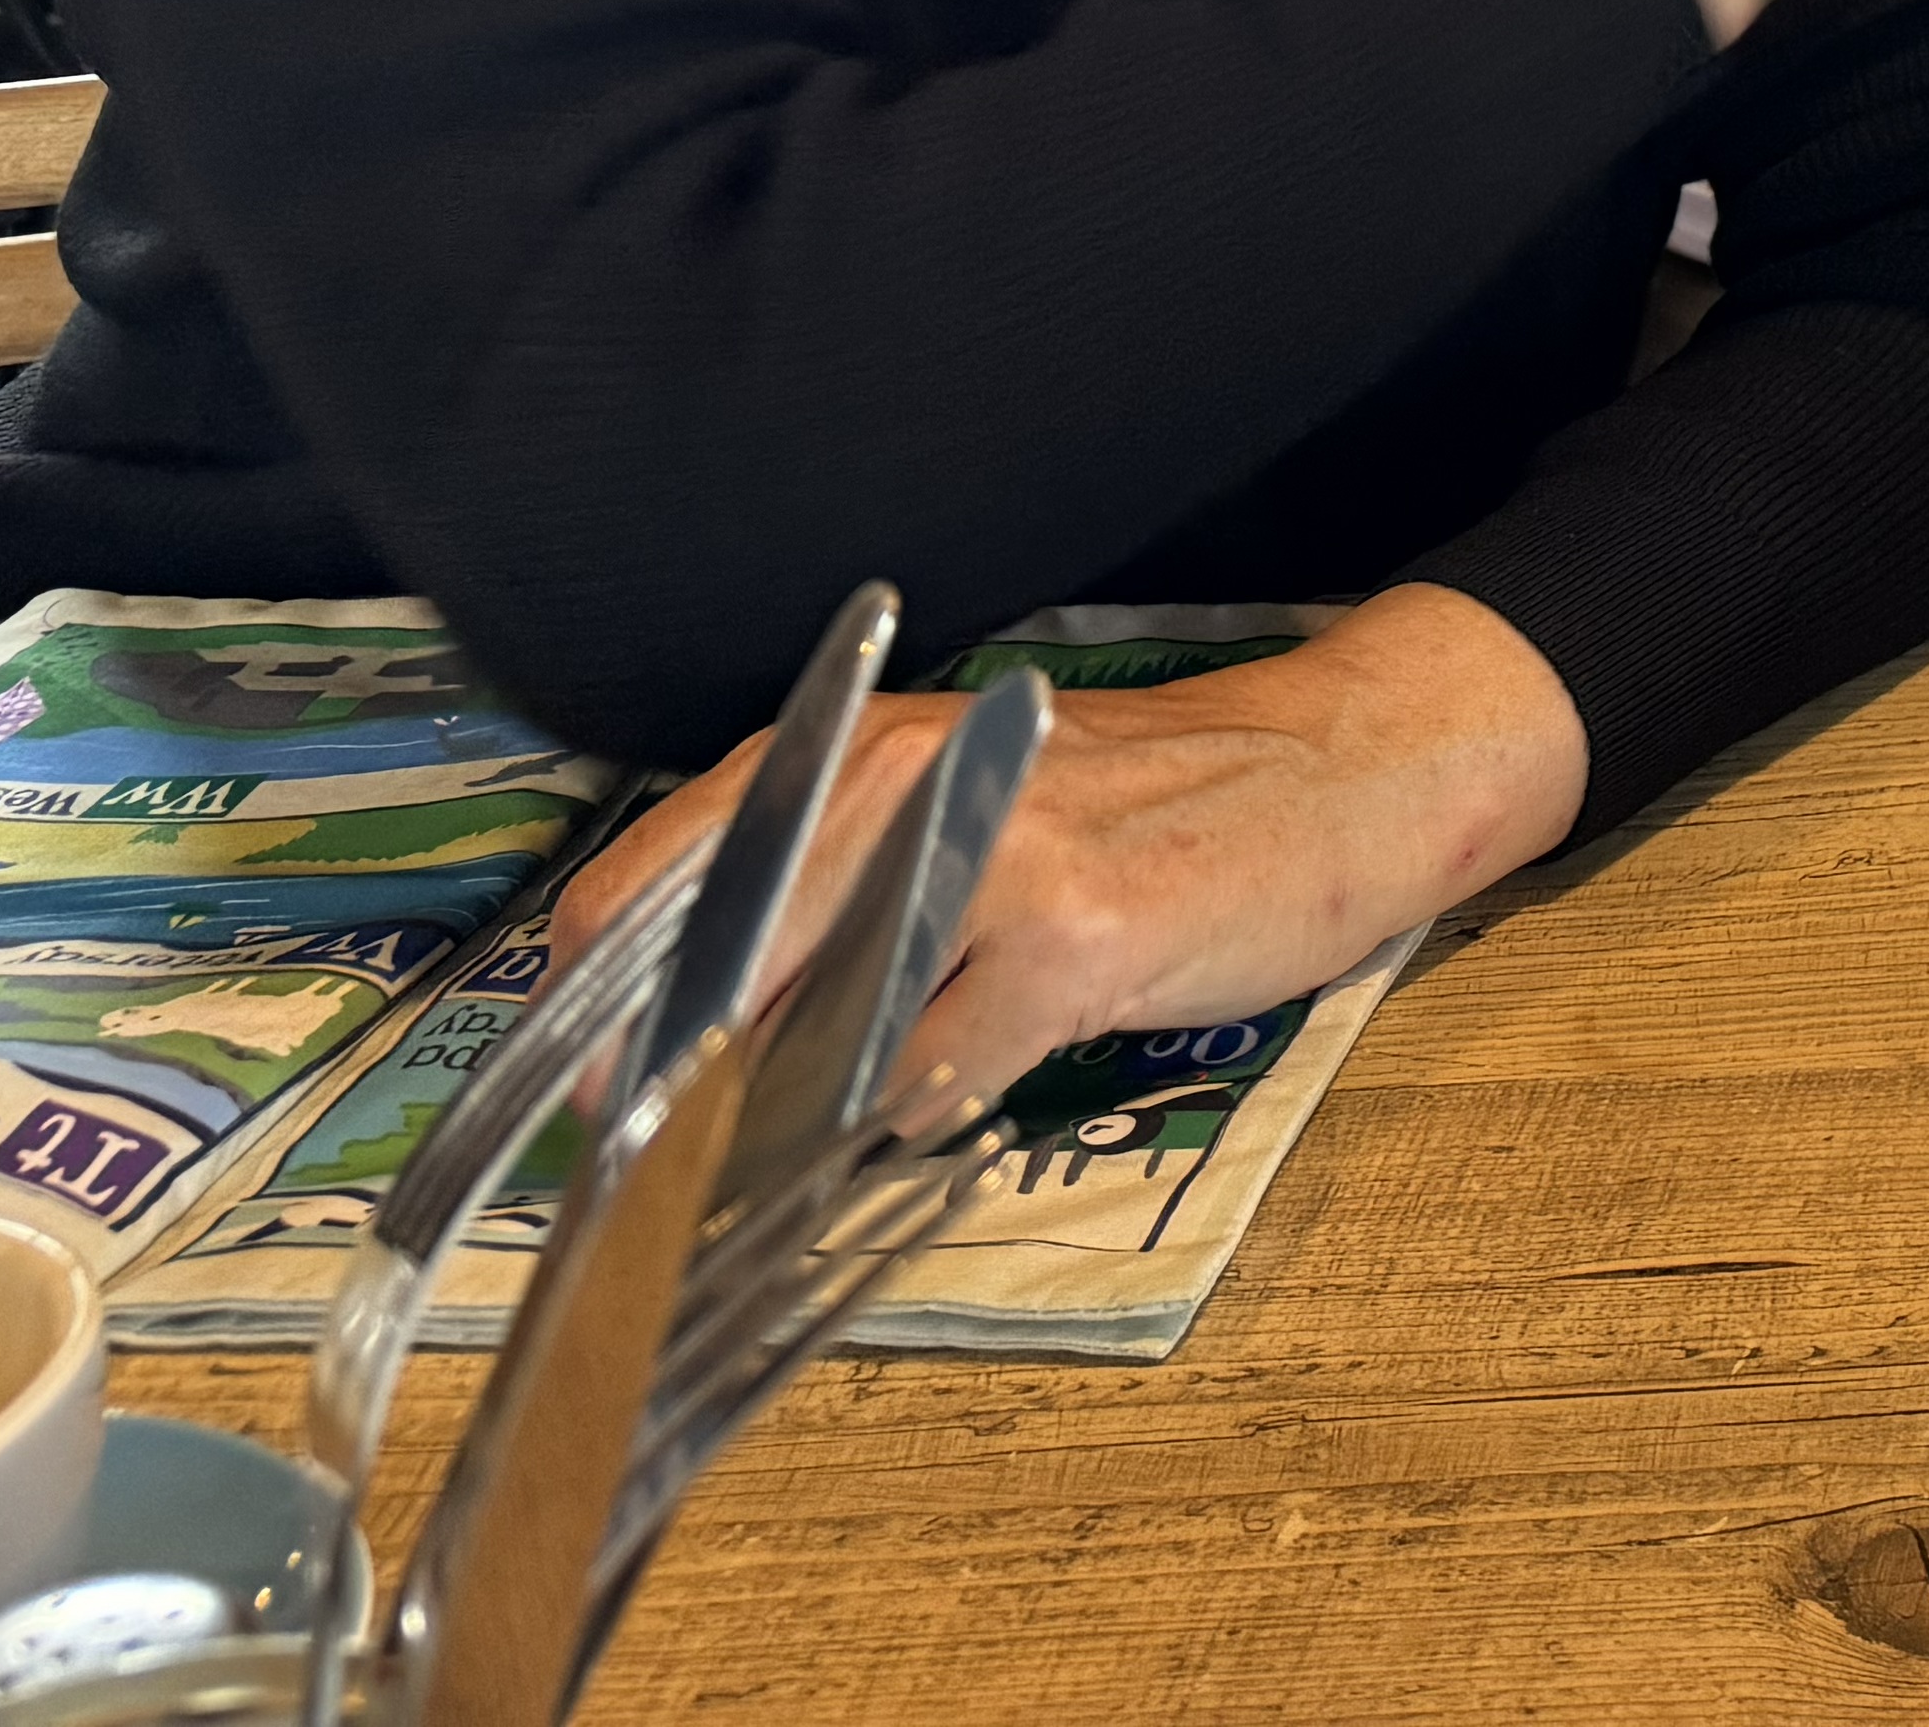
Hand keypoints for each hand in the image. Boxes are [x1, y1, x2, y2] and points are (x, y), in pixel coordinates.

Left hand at [544, 583, 1587, 1106]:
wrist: (1339, 771)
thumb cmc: (1145, 805)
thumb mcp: (963, 809)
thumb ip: (831, 890)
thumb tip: (683, 1041)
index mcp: (849, 754)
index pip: (633, 898)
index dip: (589, 1028)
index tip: (596, 1111)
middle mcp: (895, 788)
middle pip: (699, 986)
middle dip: (674, 1104)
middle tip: (676, 1175)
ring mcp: (984, 863)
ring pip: (812, 1047)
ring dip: (797, 1127)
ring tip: (821, 1143)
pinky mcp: (1072, 940)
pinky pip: (940, 1082)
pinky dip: (927, 1119)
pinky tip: (962, 1092)